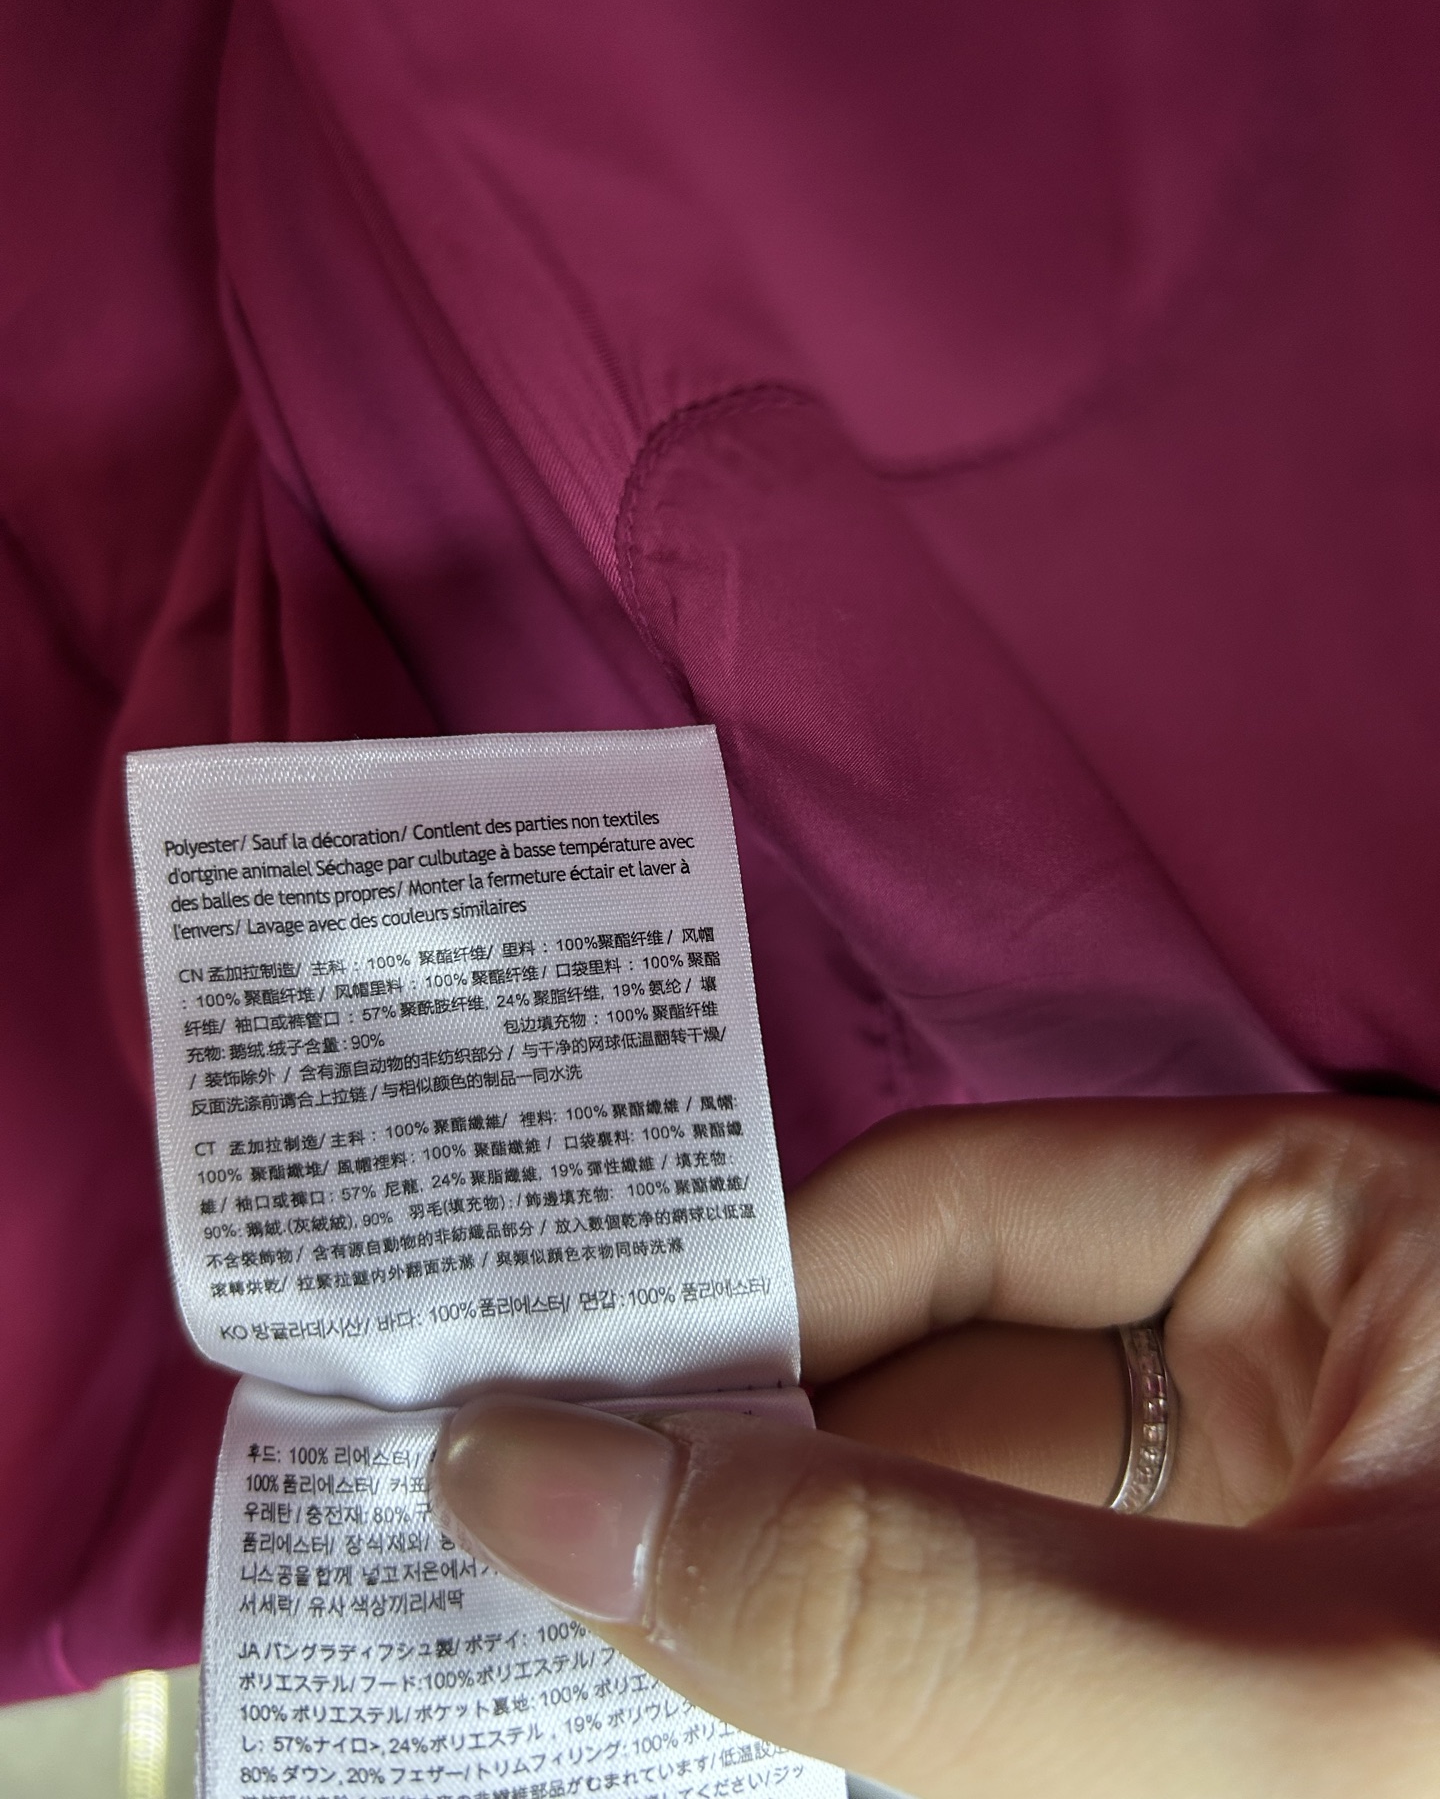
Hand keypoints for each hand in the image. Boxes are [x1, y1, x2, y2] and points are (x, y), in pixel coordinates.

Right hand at [432, 1101, 1439, 1796]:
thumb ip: (923, 1610)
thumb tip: (549, 1487)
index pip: (934, 1220)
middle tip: (460, 1554)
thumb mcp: (1292, 1699)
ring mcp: (1245, 1541)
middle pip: (909, 1395)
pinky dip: (863, 1712)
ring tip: (524, 1656)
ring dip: (763, 1617)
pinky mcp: (1228, 1680)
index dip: (725, 1304)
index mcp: (1308, 1236)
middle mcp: (1261, 1370)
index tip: (514, 1405)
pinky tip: (709, 1729)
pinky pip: (996, 1671)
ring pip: (935, 1551)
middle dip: (712, 1482)